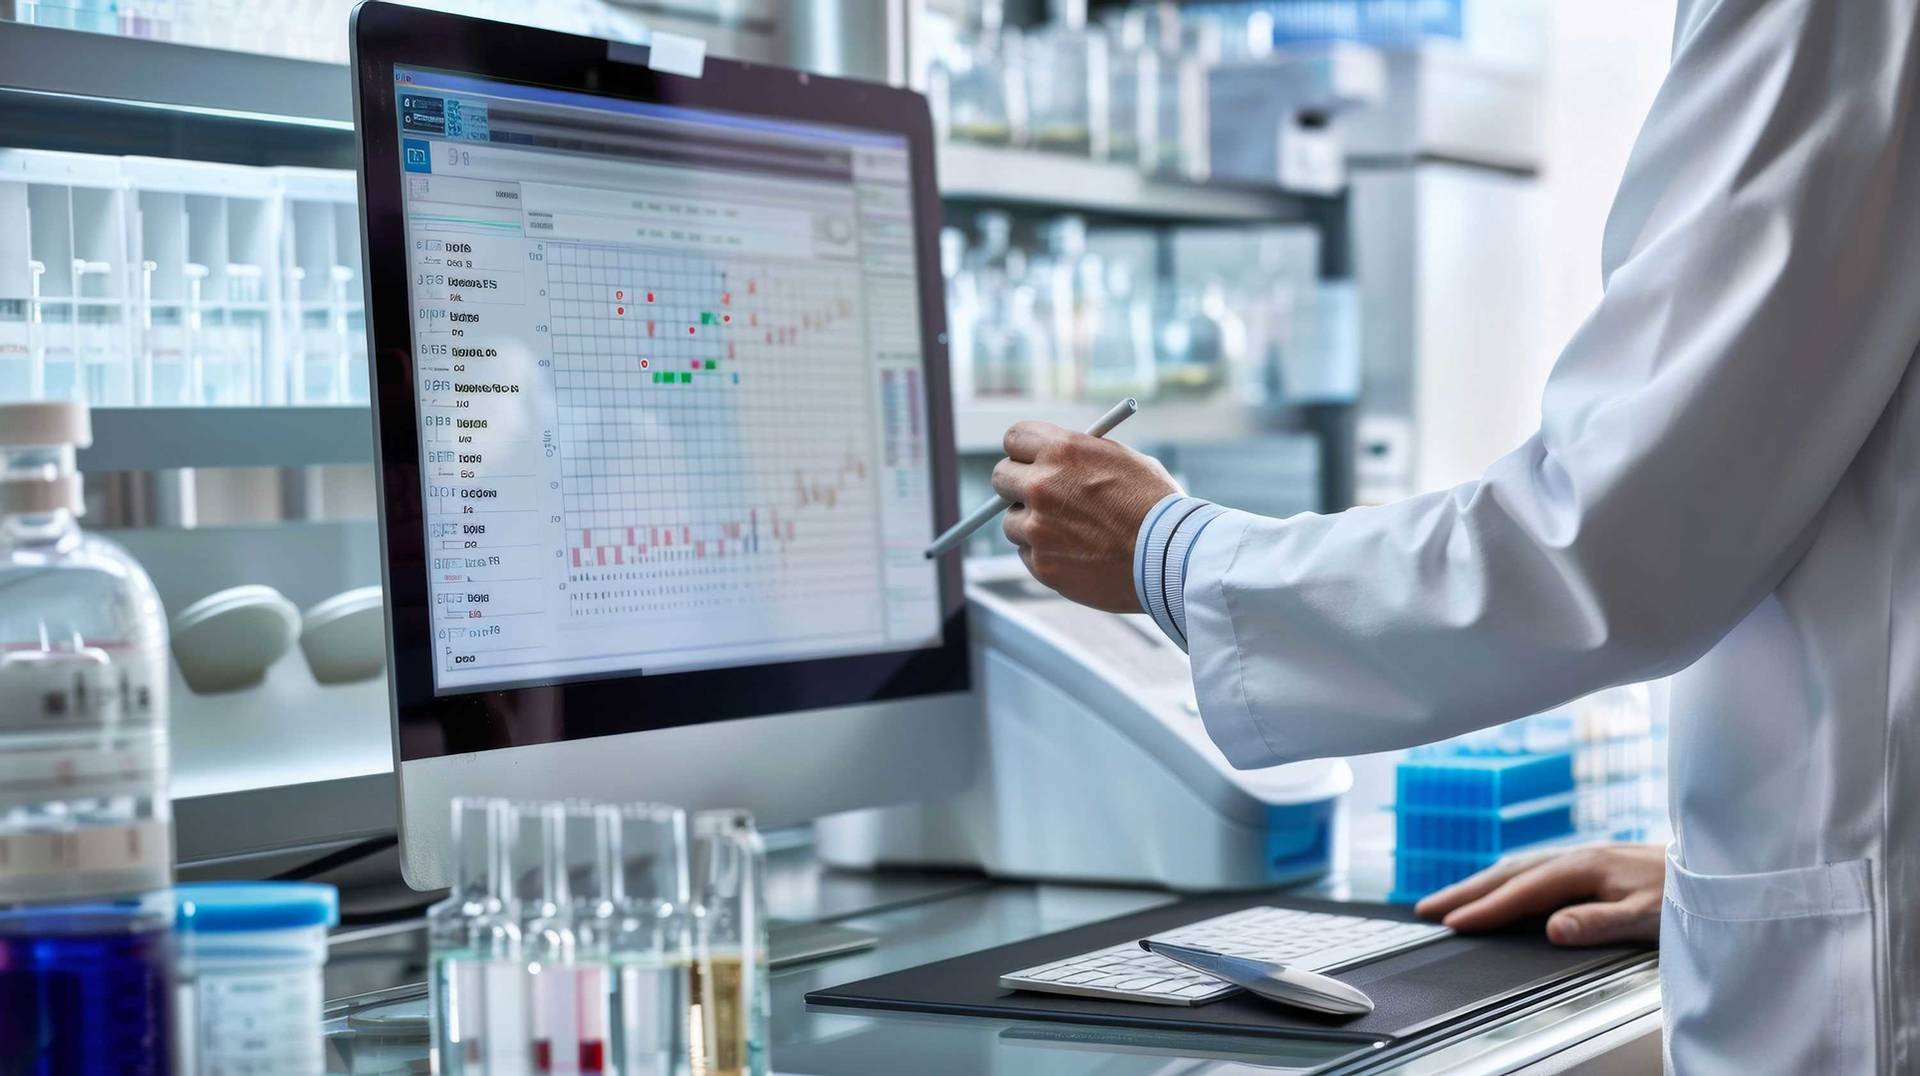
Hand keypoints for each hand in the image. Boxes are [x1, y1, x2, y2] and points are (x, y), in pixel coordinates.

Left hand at [989, 421, 1179, 612]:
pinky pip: (1027, 554)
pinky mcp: (1041, 563)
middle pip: (1001, 477)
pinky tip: (1078, 555)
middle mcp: (1042, 485)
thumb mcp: (1123, 461)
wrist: (1172, 558)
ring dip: (1031, 525)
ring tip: (1072, 533)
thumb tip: (1054, 459)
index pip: (1014, 438)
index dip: (1023, 450)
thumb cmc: (1157, 507)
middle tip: (1037, 496)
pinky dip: (1044, 555)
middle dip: (1017, 485)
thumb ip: (1081, 457)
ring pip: (1012, 521)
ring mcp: (1037, 527)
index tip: (1028, 460)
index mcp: (1063, 450)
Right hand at [1414, 844, 1664, 945]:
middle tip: (1425, 909)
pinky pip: (1530, 869)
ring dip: (1478, 883)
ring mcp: (1578, 856)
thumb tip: (1551, 928)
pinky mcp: (1586, 862)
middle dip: (1464, 891)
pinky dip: (1502, 879)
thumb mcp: (1647, 916)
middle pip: (1507, 873)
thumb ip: (1599, 922)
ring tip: (1448, 900)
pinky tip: (1498, 887)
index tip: (1452, 922)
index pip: (1522, 891)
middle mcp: (1574, 856)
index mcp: (1583, 867)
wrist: (1713, 865)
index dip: (1485, 908)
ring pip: (1515, 868)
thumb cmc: (1683, 893)